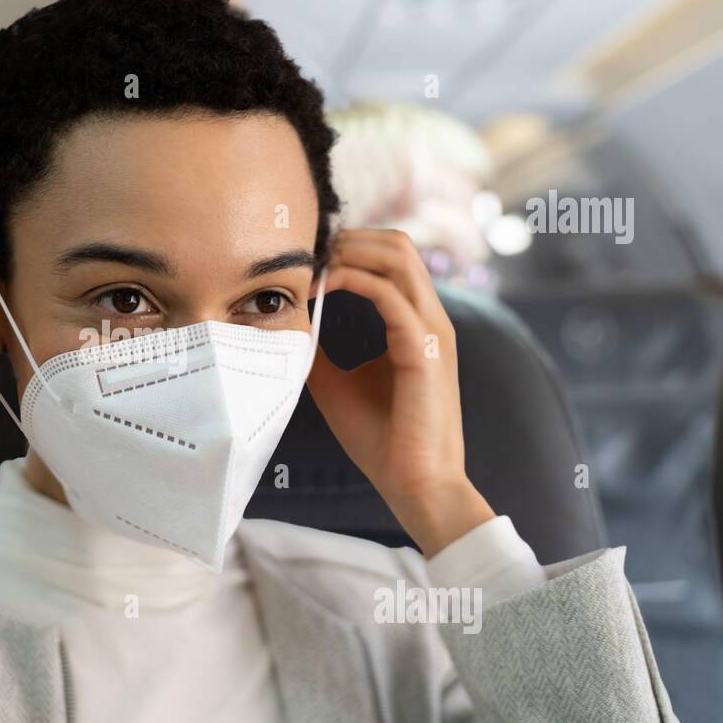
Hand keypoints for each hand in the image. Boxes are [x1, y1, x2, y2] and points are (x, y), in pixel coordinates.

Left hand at [305, 228, 493, 557]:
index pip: (392, 258)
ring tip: (315, 265)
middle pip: (398, 244)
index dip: (351, 247)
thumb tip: (290, 330)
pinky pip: (390, 295)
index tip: (310, 260)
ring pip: (399, 257)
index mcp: (416, 324)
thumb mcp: (338, 385)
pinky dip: (354, 281)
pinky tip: (324, 289)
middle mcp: (430, 320)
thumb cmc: (382, 440)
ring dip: (352, 251)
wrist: (415, 484)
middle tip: (309, 252)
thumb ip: (320, 352)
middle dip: (350, 238)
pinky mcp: (424, 351)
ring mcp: (432, 331)